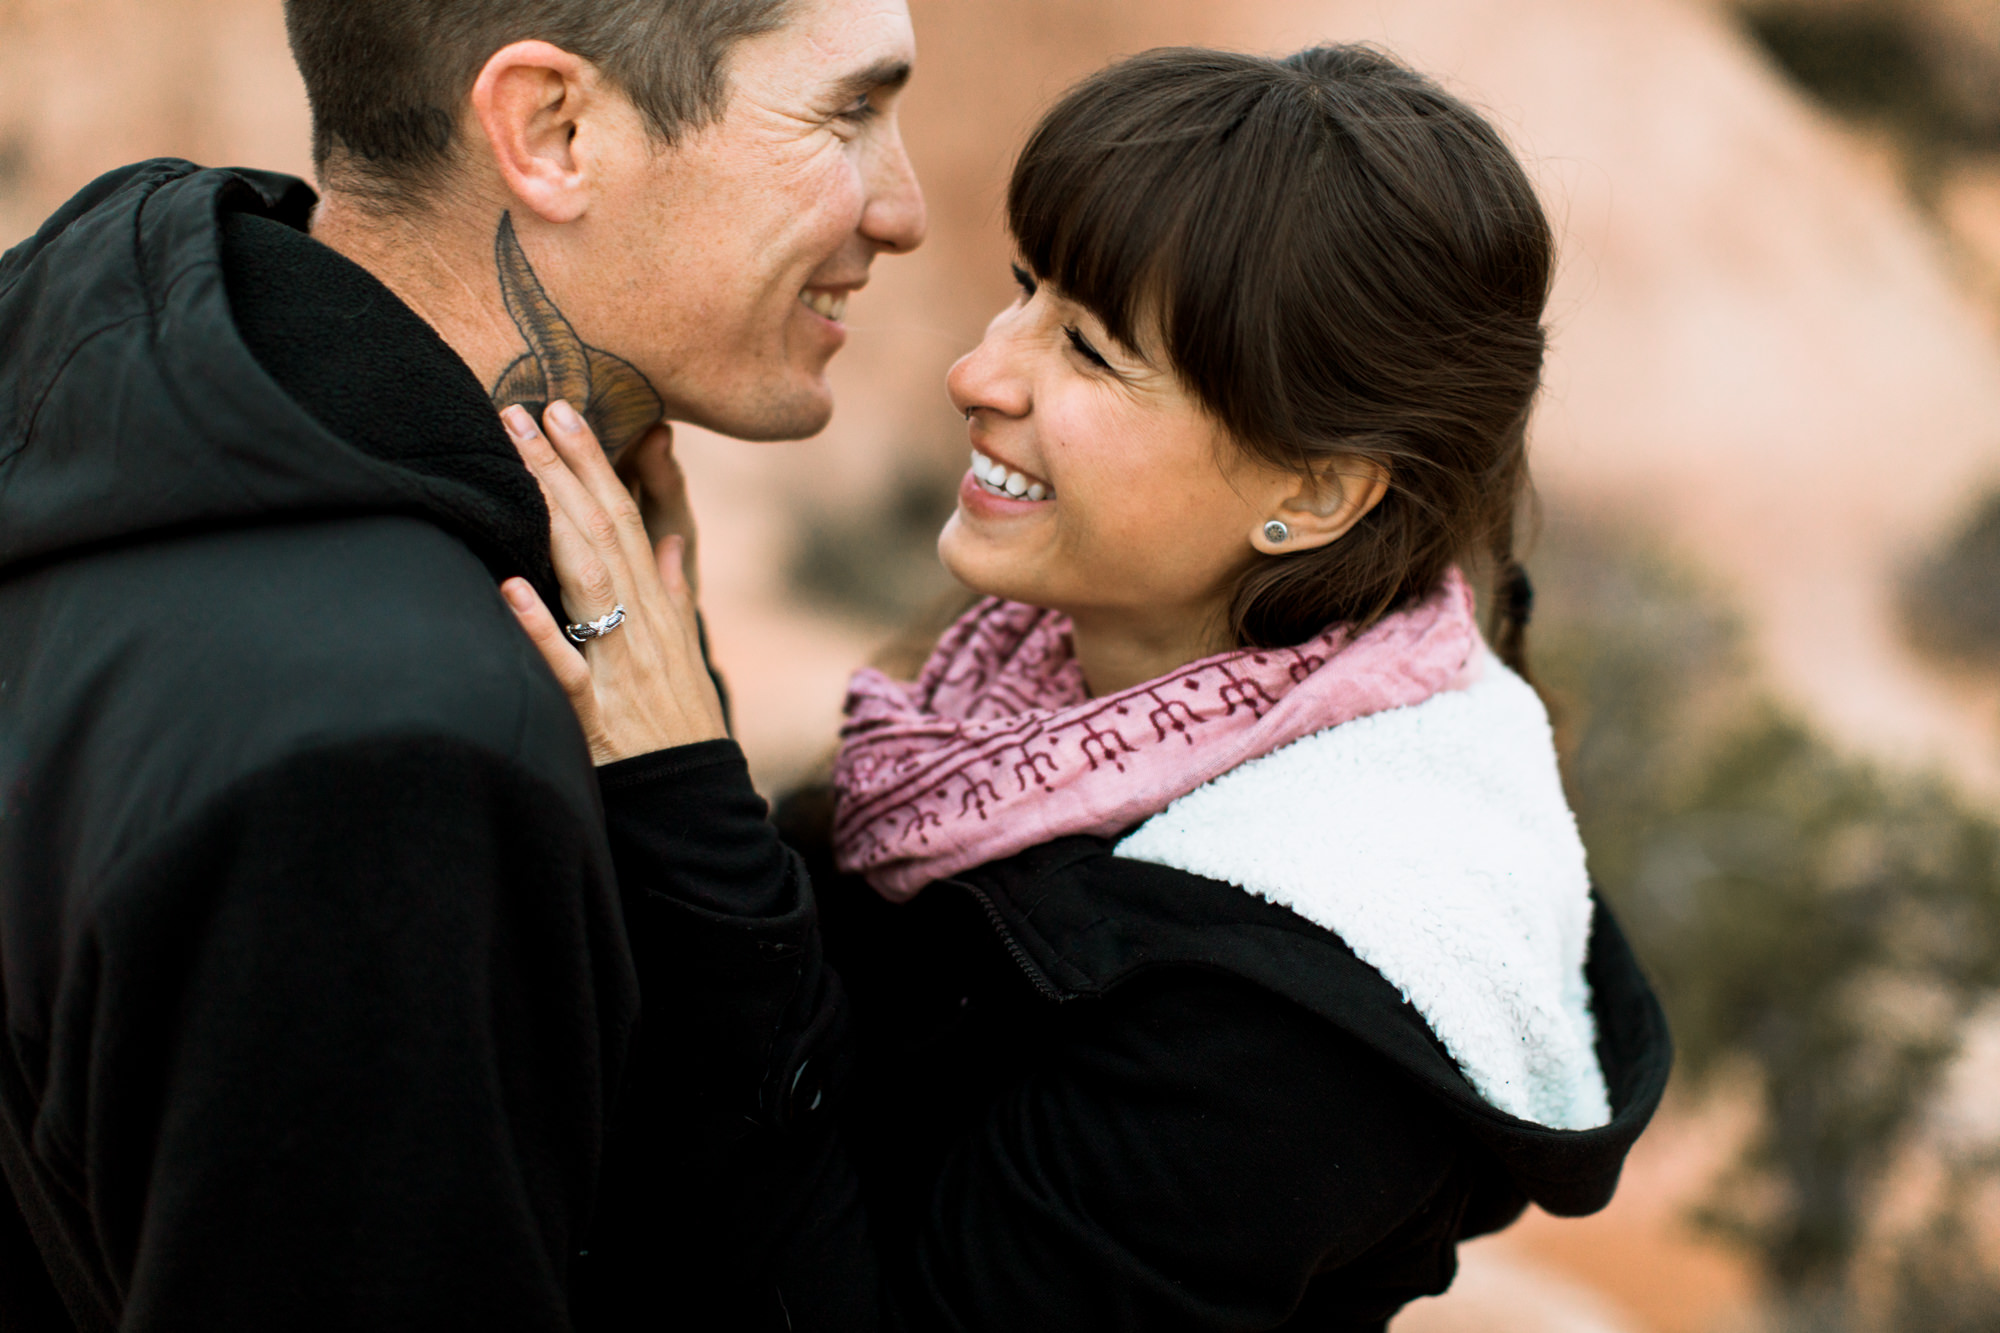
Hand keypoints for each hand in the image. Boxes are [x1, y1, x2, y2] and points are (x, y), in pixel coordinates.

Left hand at [499, 400, 727, 764]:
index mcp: (657, 609)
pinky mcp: (601, 720)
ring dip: (550, 515)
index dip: (593, 462)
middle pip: (603, 532)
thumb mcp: (685, 655)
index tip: (560, 409)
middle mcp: (643, 627)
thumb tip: (666, 542)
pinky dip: (541, 632)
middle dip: (563, 466)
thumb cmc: (681, 730)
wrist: (697, 807)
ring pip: (587, 580)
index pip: (626, 518)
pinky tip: (508, 589)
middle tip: (523, 405)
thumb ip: (672, 595)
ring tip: (514, 460)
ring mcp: (623, 669)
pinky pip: (568, 671)